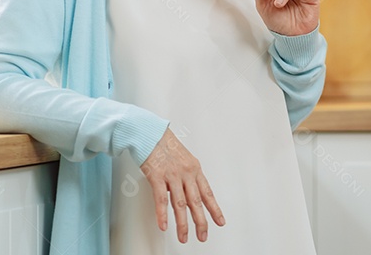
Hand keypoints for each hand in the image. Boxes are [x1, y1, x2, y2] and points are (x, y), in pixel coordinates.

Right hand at [140, 128, 224, 243]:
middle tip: (203, 236)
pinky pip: (161, 199)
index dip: (214, 209)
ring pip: (180, 203)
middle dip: (201, 221)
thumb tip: (191, 194)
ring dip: (182, 223)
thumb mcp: (183, 160)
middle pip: (196, 201)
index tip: (220, 222)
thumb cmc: (165, 146)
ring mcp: (172, 175)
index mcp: (195, 169)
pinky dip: (163, 214)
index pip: (208, 193)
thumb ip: (188, 177)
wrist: (150, 133)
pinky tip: (165, 225)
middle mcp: (186, 173)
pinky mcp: (157, 176)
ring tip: (184, 237)